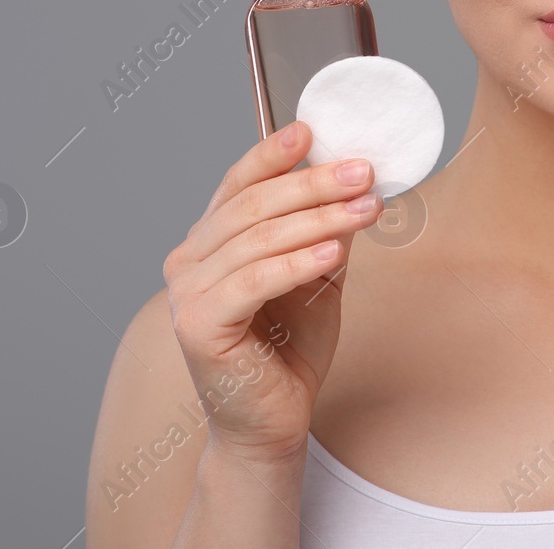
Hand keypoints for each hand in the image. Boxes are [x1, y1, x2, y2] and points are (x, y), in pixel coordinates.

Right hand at [161, 121, 384, 462]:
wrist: (272, 423)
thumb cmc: (288, 350)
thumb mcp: (315, 276)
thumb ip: (324, 232)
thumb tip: (353, 185)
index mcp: (210, 242)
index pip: (239, 184)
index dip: (272, 154)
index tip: (312, 130)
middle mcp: (189, 260)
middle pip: (254, 205)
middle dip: (314, 183)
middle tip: (362, 171)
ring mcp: (188, 293)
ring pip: (259, 239)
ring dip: (319, 218)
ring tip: (365, 208)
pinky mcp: (200, 325)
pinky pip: (255, 280)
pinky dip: (298, 262)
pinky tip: (335, 251)